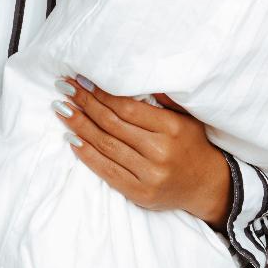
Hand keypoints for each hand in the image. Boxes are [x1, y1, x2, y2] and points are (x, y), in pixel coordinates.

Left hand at [52, 77, 232, 226]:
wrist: (207, 186)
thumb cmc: (191, 145)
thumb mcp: (186, 116)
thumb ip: (163, 97)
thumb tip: (133, 74)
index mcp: (171, 128)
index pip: (126, 107)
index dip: (101, 92)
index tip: (82, 79)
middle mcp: (160, 151)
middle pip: (112, 124)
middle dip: (84, 103)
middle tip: (64, 88)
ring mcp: (149, 175)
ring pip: (105, 145)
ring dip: (79, 125)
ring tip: (61, 109)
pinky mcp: (140, 193)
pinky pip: (106, 171)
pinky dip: (86, 154)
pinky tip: (71, 139)